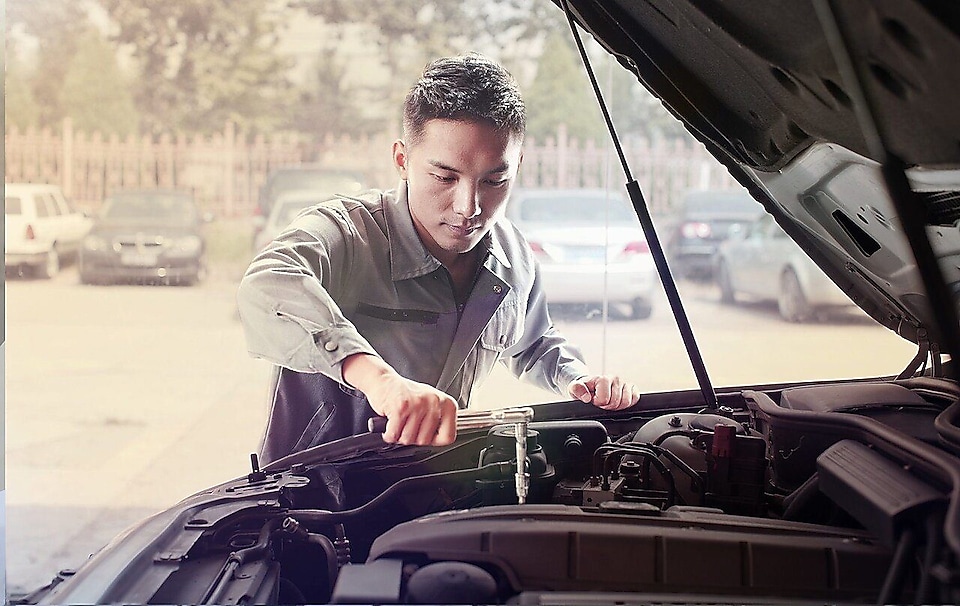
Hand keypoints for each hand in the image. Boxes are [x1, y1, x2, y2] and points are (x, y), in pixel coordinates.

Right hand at [343, 354, 457, 445]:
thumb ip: (439, 422)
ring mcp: (418, 404)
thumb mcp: (430, 405)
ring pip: (408, 439)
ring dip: (399, 435)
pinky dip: (388, 434)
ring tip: (399, 422)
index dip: (433, 440)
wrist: (383, 380)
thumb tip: (442, 440)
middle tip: (407, 424)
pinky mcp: (401, 407)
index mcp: (447, 403)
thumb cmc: (406, 394)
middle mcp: (435, 402)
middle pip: (424, 441)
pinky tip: (390, 424)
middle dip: (412, 438)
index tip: (425, 433)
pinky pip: (394, 435)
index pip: (448, 437)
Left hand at [567, 375, 639, 410]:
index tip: (594, 401)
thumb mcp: (574, 388)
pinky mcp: (631, 387)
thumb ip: (577, 390)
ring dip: (617, 406)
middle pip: (616, 402)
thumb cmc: (584, 388)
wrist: (589, 385)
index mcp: (603, 378)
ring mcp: (624, 383)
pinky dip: (628, 403)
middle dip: (607, 406)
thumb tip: (586, 397)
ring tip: (609, 403)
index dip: (599, 404)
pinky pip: (635, 398)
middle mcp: (615, 379)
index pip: (605, 399)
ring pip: (627, 401)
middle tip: (601, 403)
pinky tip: (618, 402)